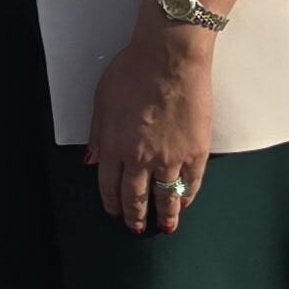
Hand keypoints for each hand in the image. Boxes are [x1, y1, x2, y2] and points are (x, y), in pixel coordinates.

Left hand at [86, 10, 213, 232]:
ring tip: (163, 227)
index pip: (110, 186)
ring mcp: (171, 158)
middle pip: (136, 198)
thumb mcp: (101, 102)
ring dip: (164, 216)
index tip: (113, 213)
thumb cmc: (132, 73)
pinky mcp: (197, 153)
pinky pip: (192, 185)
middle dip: (135, 216)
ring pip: (166, 197)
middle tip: (136, 228)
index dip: (112, 204)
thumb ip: (98, 136)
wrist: (169, 60)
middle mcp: (141, 158)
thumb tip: (91, 161)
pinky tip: (184, 204)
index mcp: (114, 146)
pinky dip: (187, 198)